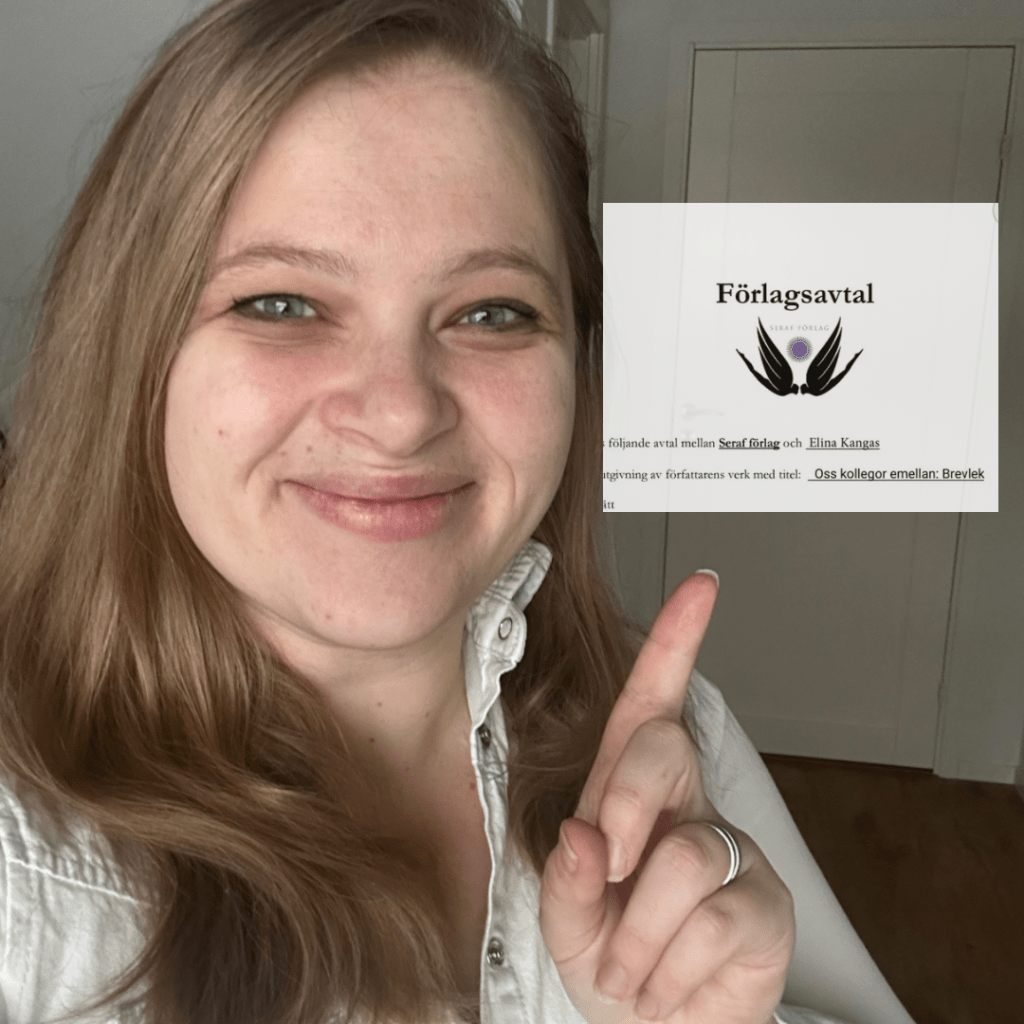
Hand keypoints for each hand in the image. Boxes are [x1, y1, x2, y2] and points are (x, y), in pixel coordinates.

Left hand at [539, 571, 794, 1022]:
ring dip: (637, 932)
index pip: (652, 702)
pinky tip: (670, 980)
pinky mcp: (766, 904)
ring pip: (683, 856)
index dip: (675, 642)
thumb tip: (583, 836)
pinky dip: (670, 967)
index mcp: (629, 792)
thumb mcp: (563, 922)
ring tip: (632, 966)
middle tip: (606, 872)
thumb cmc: (608, 962)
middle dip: (622, 808)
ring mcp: (732, 849)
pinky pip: (716, 919)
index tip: (700, 587)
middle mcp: (686, 805)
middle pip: (659, 748)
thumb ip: (562, 880)